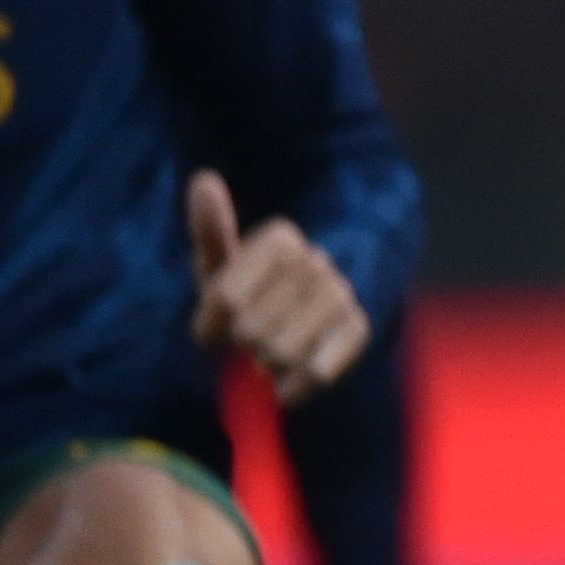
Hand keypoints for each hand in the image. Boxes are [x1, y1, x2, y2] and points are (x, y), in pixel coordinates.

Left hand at [187, 171, 370, 403]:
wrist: (313, 319)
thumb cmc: (252, 292)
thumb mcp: (222, 265)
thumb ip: (211, 229)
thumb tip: (203, 178)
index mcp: (279, 238)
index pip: (225, 300)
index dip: (210, 325)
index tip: (215, 324)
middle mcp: (315, 260)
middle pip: (250, 329)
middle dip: (242, 343)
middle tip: (252, 336)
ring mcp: (342, 294)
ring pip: (281, 353)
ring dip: (267, 364)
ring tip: (272, 350)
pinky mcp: (360, 329)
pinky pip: (314, 373)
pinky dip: (294, 387)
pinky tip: (287, 383)